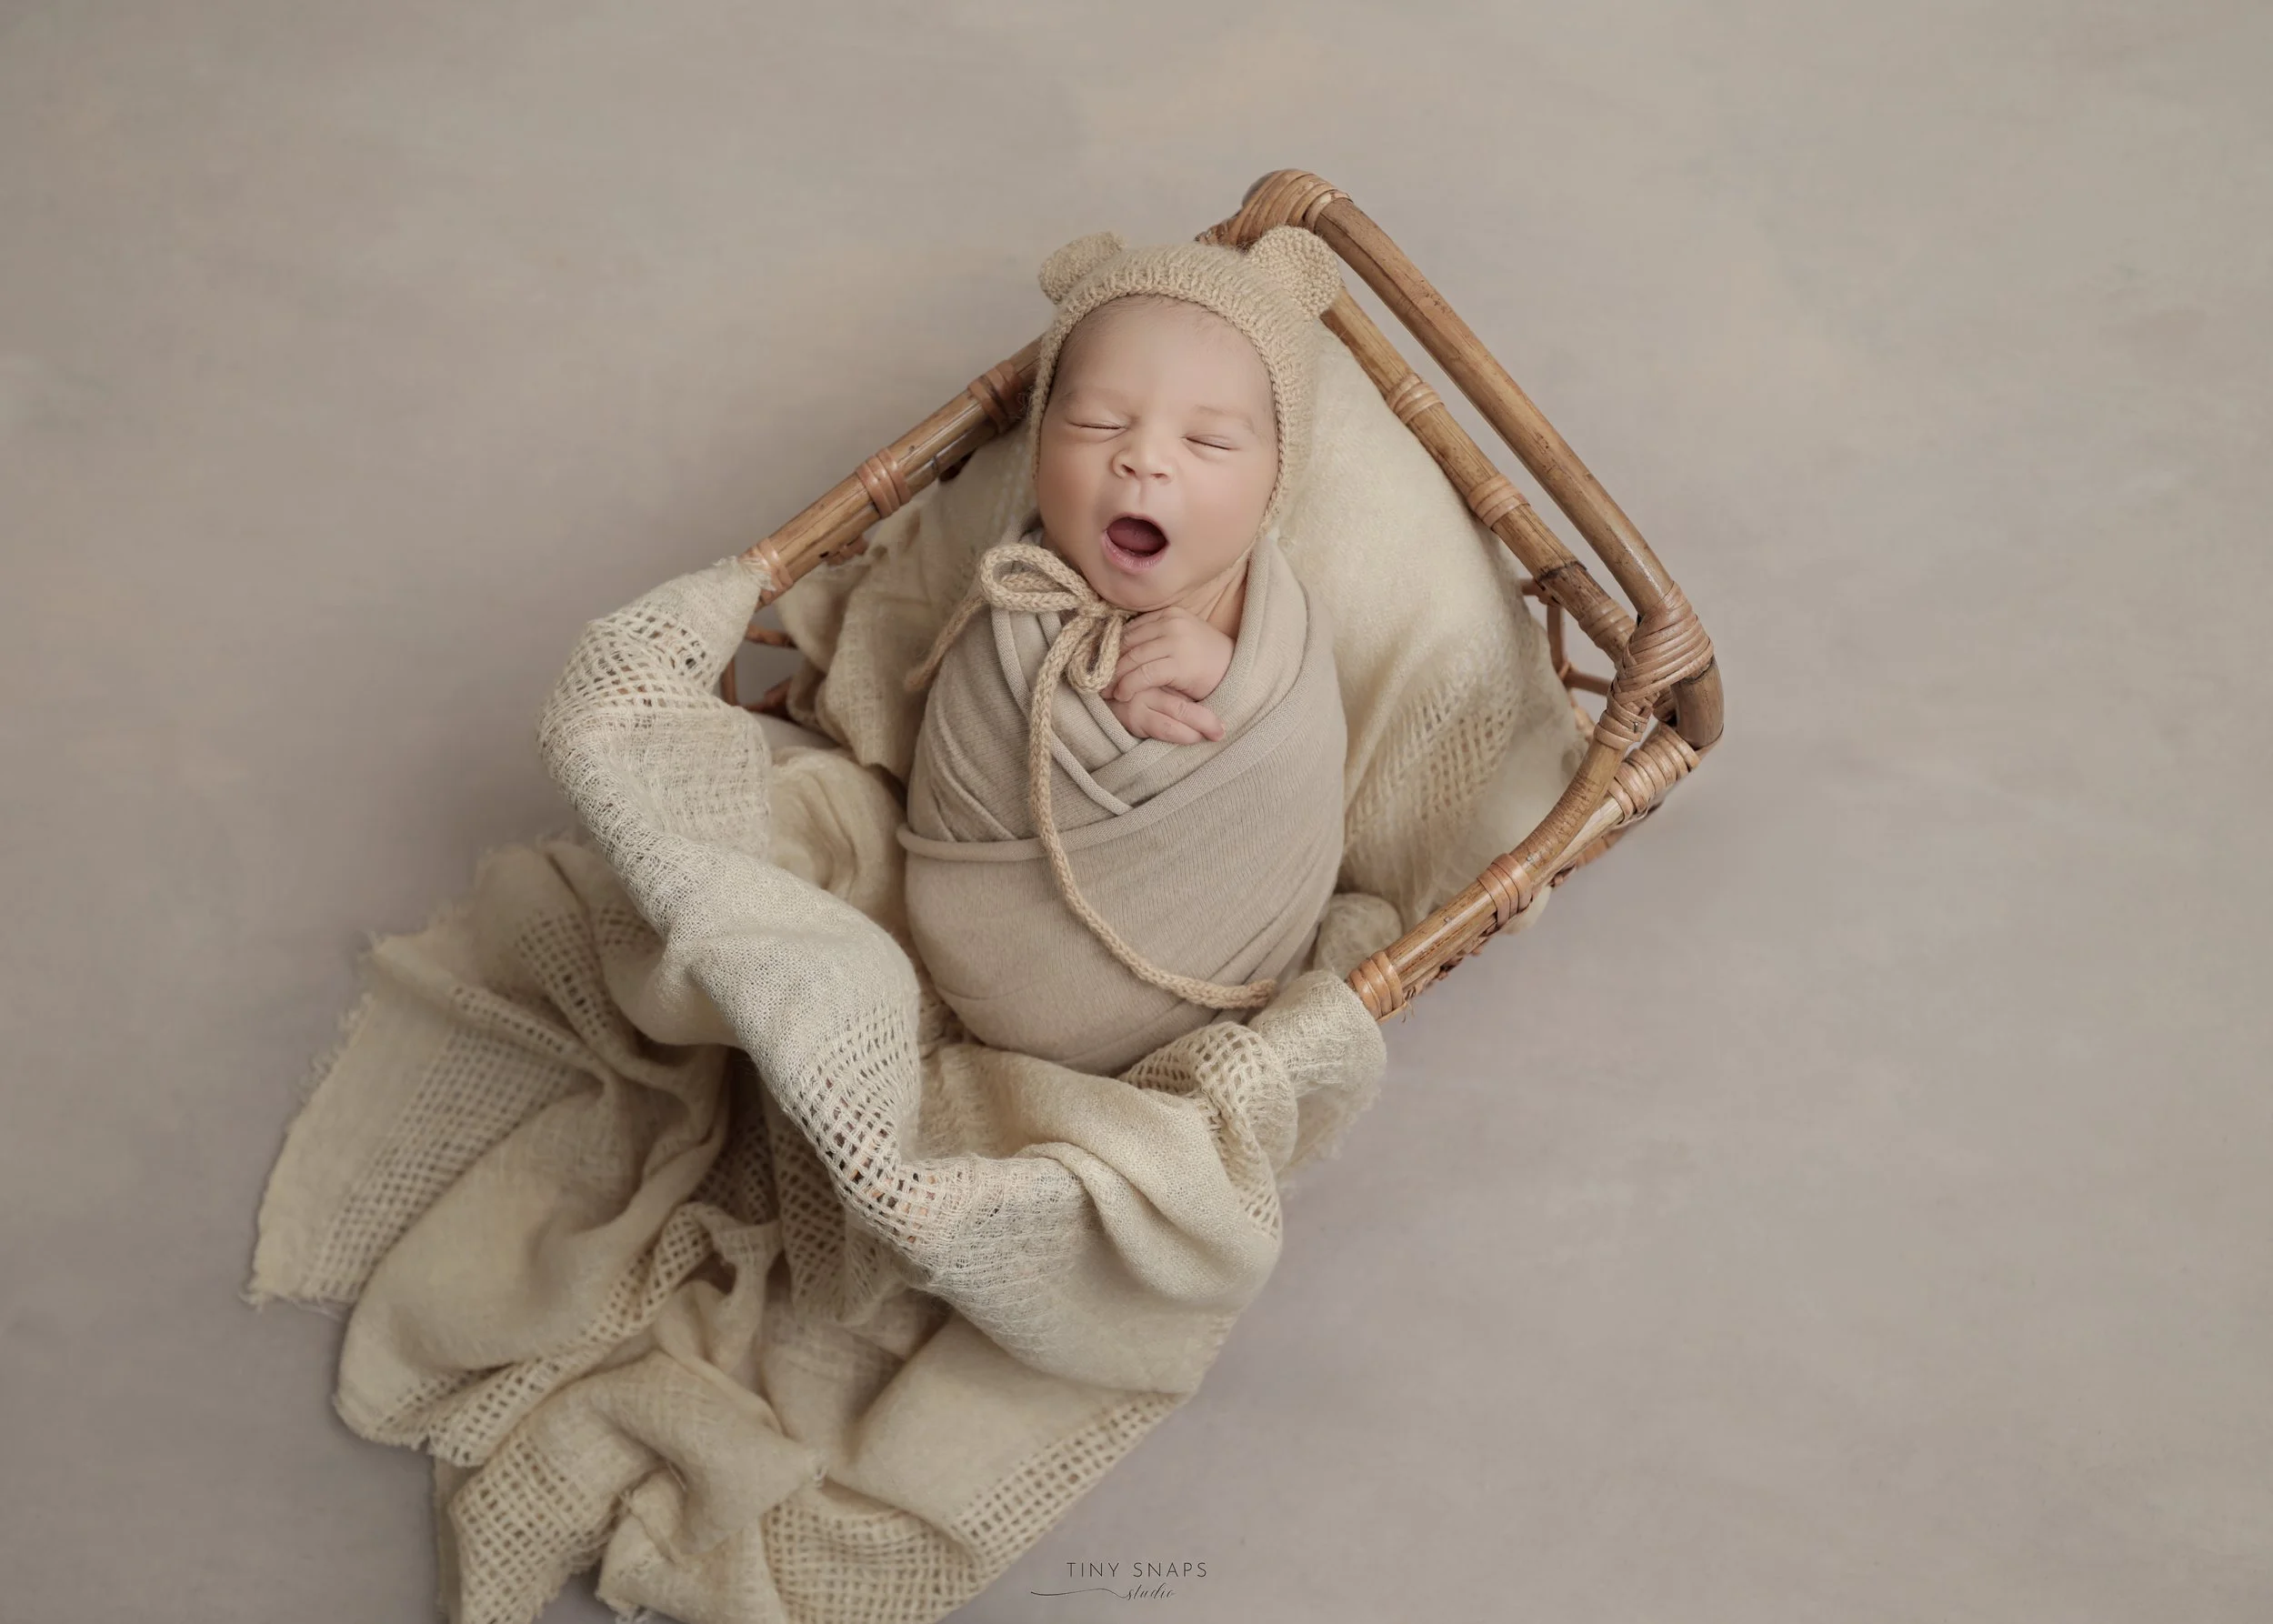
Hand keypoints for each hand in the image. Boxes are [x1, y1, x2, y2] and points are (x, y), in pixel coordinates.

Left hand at [1104, 606, 1234, 744]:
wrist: (1239, 672)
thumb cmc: (1206, 660)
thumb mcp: (1180, 640)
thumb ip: (1156, 637)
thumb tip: (1120, 648)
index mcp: (1169, 613)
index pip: (1130, 629)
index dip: (1111, 648)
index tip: (1099, 663)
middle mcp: (1171, 622)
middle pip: (1128, 642)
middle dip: (1109, 663)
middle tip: (1096, 679)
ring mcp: (1176, 641)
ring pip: (1133, 658)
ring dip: (1115, 677)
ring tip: (1106, 691)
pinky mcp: (1179, 662)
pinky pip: (1145, 674)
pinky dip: (1129, 685)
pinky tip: (1123, 695)